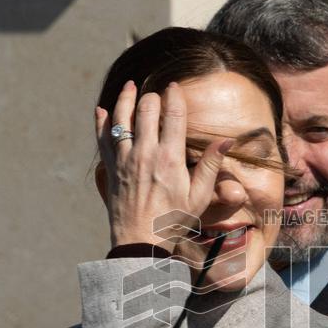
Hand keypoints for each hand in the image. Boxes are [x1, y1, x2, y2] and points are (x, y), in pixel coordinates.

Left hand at [95, 81, 230, 250]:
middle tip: (157, 95)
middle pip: (146, 109)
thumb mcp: (198, 196)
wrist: (140, 242)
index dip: (174, 96)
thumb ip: (211, 165)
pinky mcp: (110, 168)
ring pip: (121, 117)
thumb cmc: (173, 220)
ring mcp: (124, 159)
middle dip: (152, 96)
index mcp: (170, 158)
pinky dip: (101, 121)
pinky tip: (102, 110)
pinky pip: (102, 137)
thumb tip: (226, 140)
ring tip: (130, 86)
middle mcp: (145, 153)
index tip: (175, 87)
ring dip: (126, 98)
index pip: (172, 114)